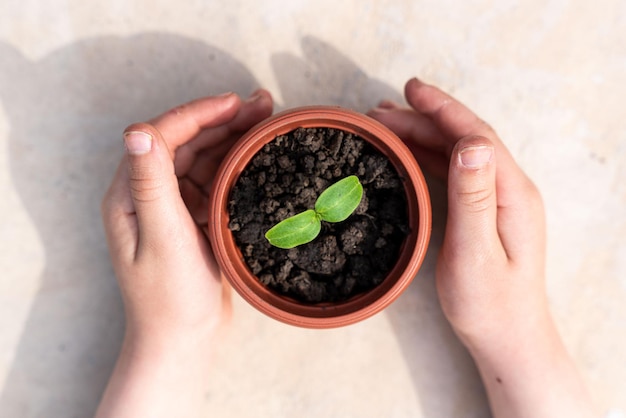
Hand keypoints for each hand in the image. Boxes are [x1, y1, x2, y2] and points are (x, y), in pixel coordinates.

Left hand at [98, 90, 272, 417]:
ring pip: (202, 160)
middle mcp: (147, 195)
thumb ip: (151, 183)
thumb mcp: (163, 238)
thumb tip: (136, 129)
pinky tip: (257, 158)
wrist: (183, 340)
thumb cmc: (170, 297)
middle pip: (185, 143)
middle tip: (261, 105)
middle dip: (222, 121)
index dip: (197, 114)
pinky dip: (234, 167)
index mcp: (129, 195)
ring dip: (232, 139)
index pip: (162, 137)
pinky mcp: (192, 221)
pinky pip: (213, 183)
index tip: (233, 103)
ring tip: (266, 122)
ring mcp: (171, 207)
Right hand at [368, 78, 596, 417]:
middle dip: (423, 119)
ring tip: (386, 125)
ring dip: (423, 135)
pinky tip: (407, 155)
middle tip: (380, 111)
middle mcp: (508, 189)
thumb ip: (474, 197)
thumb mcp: (476, 252)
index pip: (475, 135)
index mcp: (511, 192)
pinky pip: (454, 174)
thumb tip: (471, 142)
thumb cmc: (489, 304)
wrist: (507, 337)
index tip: (410, 89)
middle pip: (464, 139)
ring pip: (458, 153)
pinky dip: (428, 157)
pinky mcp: (484, 212)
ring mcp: (496, 200)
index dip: (442, 109)